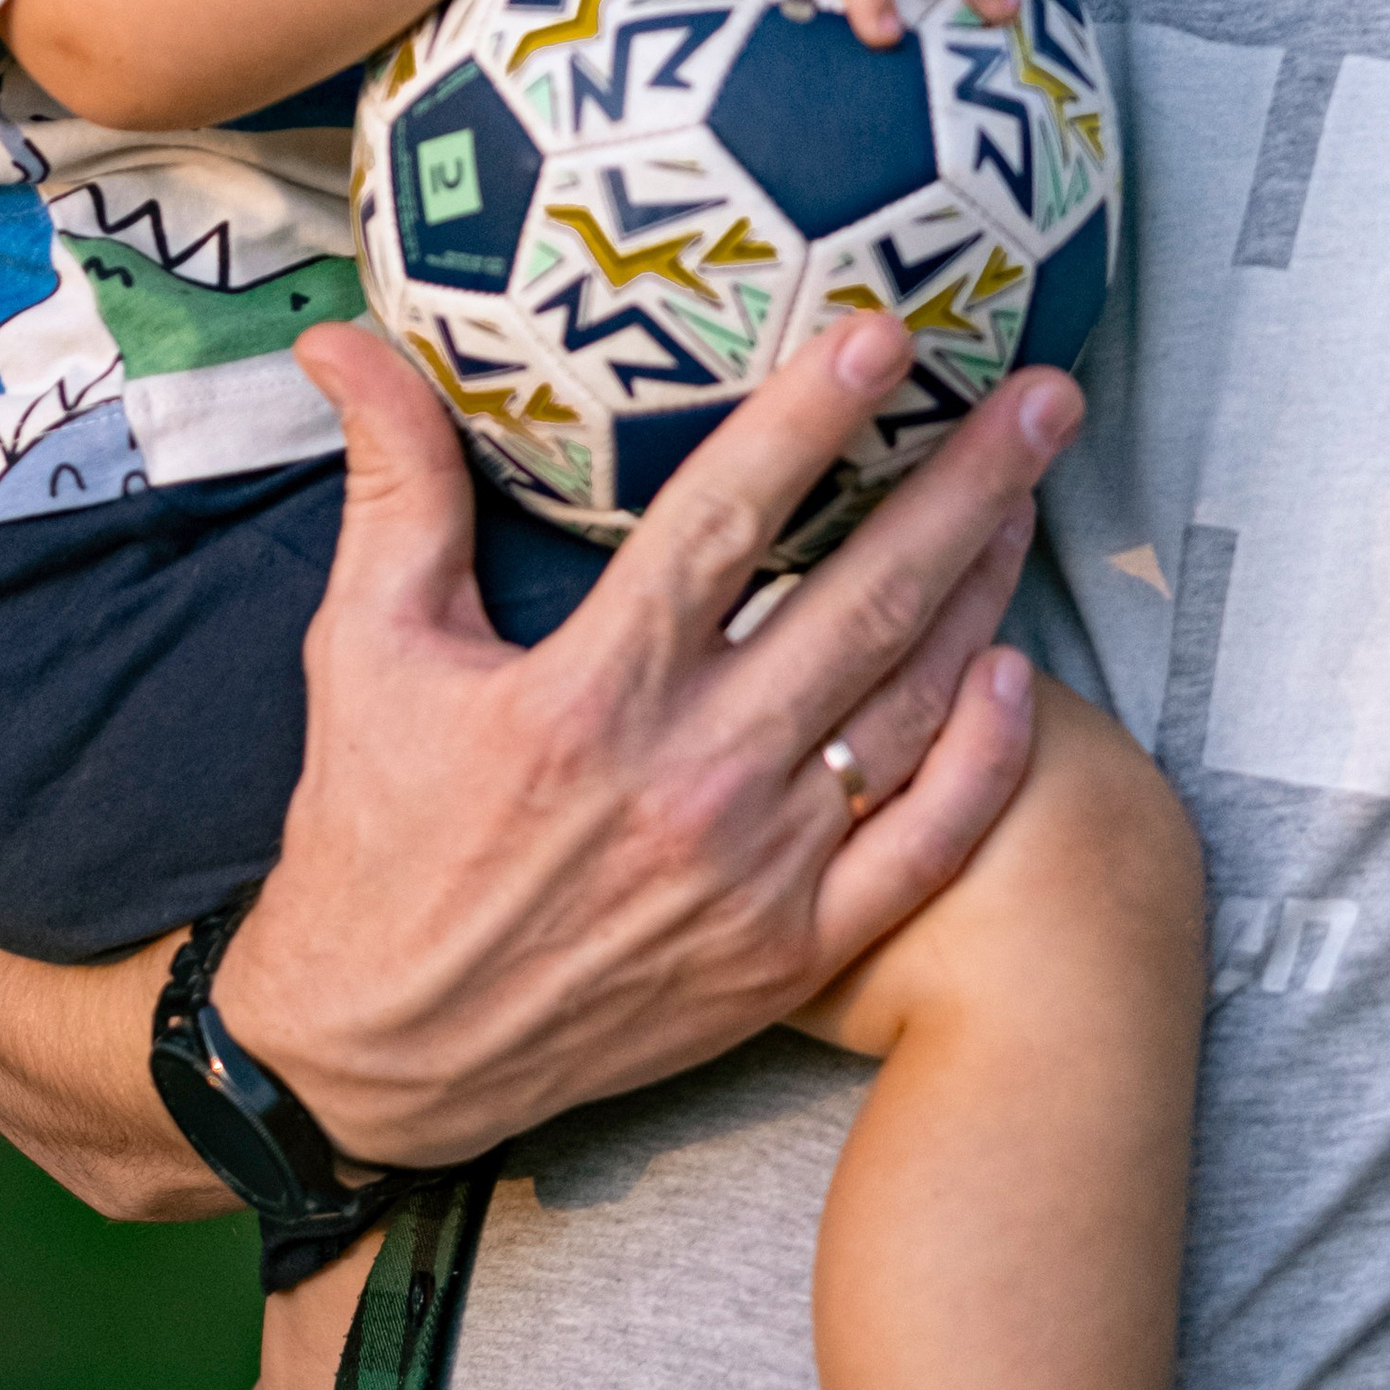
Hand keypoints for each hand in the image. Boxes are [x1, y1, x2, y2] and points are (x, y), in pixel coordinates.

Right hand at [211, 317, 1080, 1172]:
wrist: (380, 1056)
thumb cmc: (371, 833)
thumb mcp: (366, 645)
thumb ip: (391, 483)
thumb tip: (343, 342)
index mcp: (587, 693)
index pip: (724, 522)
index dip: (809, 419)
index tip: (886, 333)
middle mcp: (688, 780)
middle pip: (859, 603)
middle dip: (965, 488)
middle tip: (1047, 398)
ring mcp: (753, 875)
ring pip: (906, 709)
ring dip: (984, 594)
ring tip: (1036, 496)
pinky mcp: (787, 954)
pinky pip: (919, 849)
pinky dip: (983, 763)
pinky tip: (1019, 674)